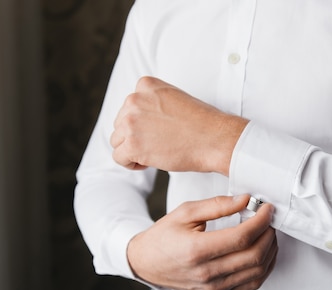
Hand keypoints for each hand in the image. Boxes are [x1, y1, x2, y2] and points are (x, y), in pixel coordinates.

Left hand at [110, 76, 247, 174]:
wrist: (214, 139)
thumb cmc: (201, 123)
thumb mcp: (174, 99)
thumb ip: (153, 103)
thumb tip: (140, 121)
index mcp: (145, 85)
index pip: (129, 106)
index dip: (141, 122)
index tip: (157, 131)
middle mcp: (134, 99)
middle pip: (120, 123)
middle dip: (135, 136)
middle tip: (158, 144)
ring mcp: (131, 121)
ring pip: (117, 140)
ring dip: (132, 150)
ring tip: (154, 154)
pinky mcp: (132, 144)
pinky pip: (119, 156)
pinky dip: (130, 163)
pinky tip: (148, 162)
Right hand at [127, 195, 277, 289]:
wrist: (146, 264)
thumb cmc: (164, 236)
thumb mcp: (185, 212)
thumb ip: (217, 205)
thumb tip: (246, 200)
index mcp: (197, 250)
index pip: (242, 237)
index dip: (261, 221)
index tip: (267, 208)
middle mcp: (207, 273)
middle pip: (254, 255)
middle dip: (269, 234)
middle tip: (269, 219)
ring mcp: (214, 288)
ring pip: (258, 271)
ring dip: (270, 250)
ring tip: (268, 232)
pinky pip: (252, 284)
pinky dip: (264, 267)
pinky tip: (264, 251)